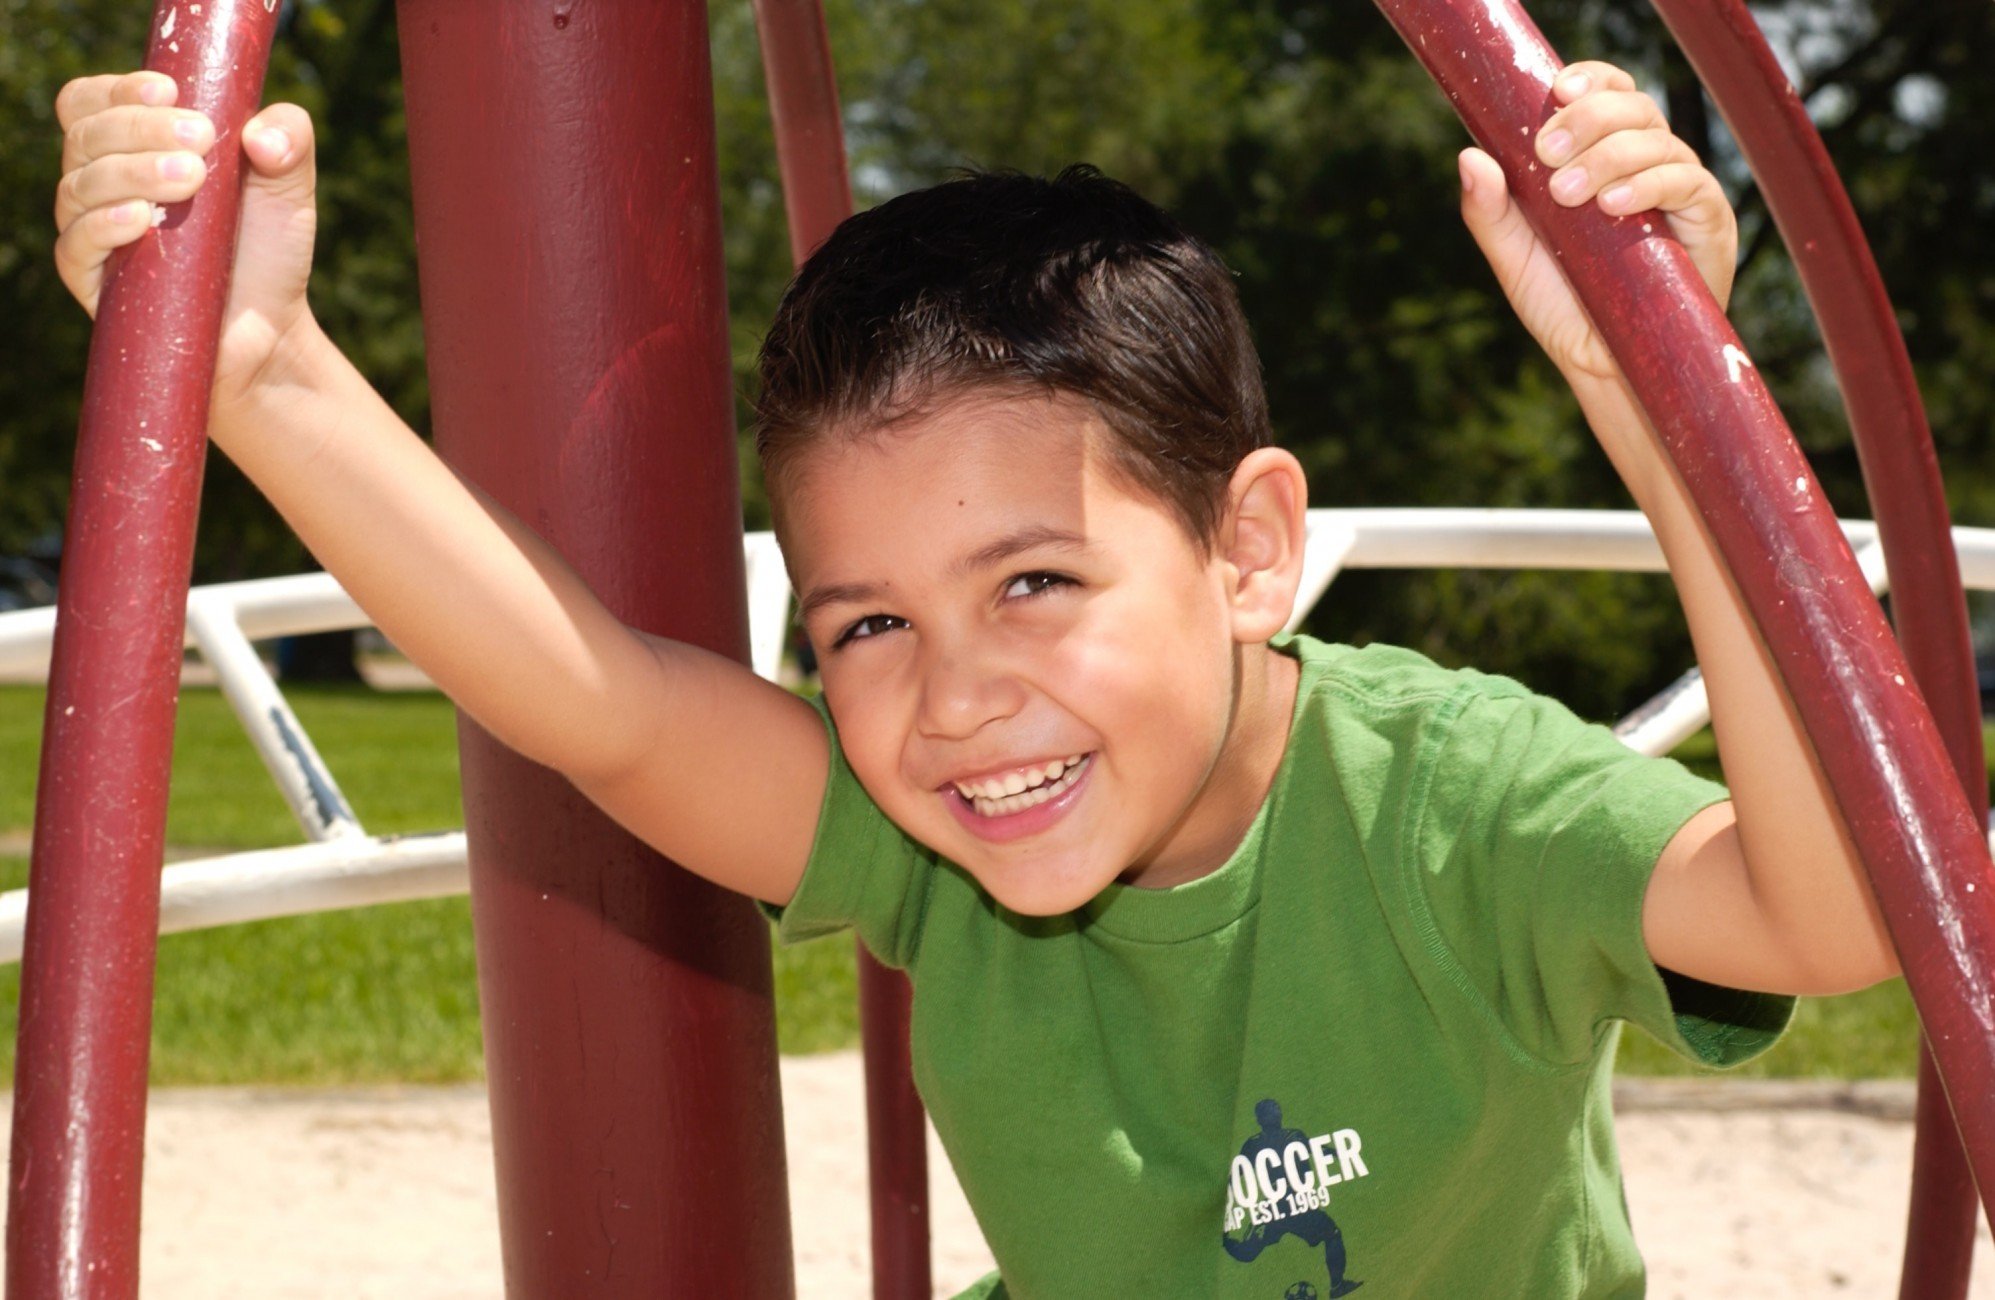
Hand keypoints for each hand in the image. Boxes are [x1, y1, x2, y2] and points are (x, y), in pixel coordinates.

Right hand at [54, 70, 323, 407]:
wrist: (272, 332)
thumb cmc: (270, 251)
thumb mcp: (291, 186)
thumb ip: (291, 139)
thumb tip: (260, 136)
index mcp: (135, 149)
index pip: (96, 102)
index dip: (121, 90)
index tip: (171, 91)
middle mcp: (104, 184)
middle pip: (86, 135)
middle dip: (140, 128)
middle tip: (201, 140)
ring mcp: (94, 233)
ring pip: (79, 185)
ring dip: (132, 172)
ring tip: (192, 179)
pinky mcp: (95, 284)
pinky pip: (75, 246)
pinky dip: (103, 225)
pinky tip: (140, 219)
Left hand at [1458, 61, 1737, 385]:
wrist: (1604, 365)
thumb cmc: (1563, 308)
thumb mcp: (1515, 259)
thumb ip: (1491, 211)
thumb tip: (1470, 156)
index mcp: (1603, 159)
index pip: (1608, 94)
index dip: (1589, 81)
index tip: (1555, 91)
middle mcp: (1644, 164)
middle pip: (1633, 106)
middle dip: (1588, 118)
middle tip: (1547, 151)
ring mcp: (1678, 188)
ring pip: (1657, 139)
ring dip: (1608, 156)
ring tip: (1568, 193)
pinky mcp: (1707, 219)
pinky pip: (1687, 181)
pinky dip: (1649, 184)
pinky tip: (1614, 205)